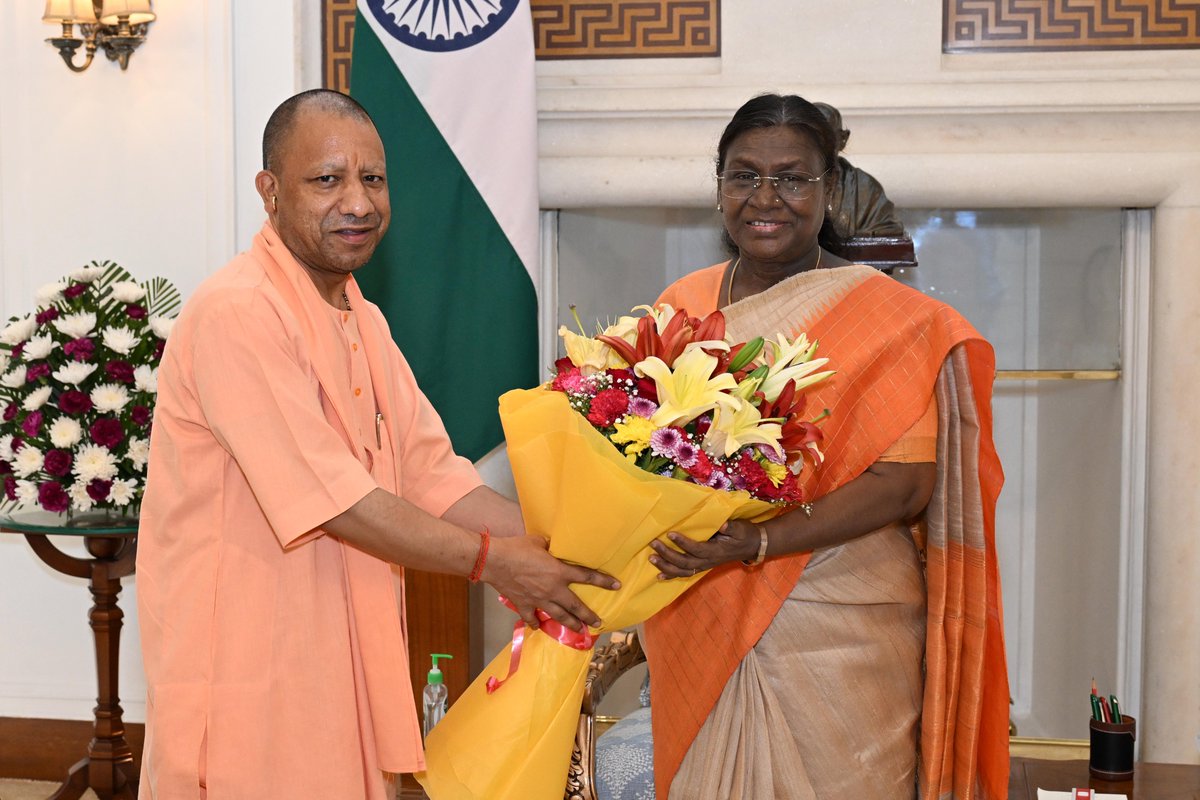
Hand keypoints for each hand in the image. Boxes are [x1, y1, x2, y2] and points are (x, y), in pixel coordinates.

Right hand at [483, 535, 619, 631]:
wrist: (495, 561)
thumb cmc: (518, 548)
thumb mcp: (539, 541)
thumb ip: (550, 546)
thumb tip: (553, 545)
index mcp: (559, 572)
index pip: (586, 576)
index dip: (603, 581)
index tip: (617, 586)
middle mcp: (553, 589)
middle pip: (575, 606)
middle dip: (588, 616)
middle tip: (599, 623)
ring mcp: (539, 600)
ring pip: (559, 616)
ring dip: (571, 624)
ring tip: (580, 631)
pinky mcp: (524, 605)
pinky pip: (532, 618)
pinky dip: (536, 623)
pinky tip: (539, 627)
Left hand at [649, 519, 758, 578]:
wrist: (751, 546)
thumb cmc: (744, 534)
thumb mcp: (740, 528)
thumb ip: (731, 527)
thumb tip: (723, 524)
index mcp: (716, 551)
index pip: (697, 548)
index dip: (683, 543)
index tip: (670, 533)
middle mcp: (708, 561)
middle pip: (685, 562)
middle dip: (667, 554)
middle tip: (653, 543)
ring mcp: (704, 565)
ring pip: (682, 570)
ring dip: (666, 566)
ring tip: (651, 559)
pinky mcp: (702, 566)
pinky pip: (685, 574)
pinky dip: (671, 575)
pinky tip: (659, 575)